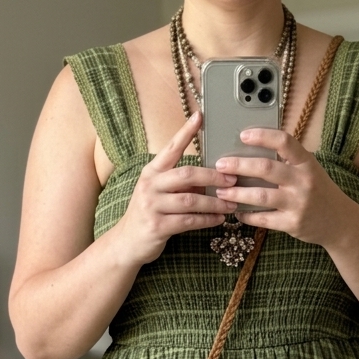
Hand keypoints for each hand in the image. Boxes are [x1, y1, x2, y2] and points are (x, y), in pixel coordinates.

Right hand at [120, 112, 237, 265]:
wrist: (127, 242)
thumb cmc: (148, 214)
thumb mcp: (160, 193)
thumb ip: (180, 184)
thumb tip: (209, 177)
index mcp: (151, 172)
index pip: (171, 148)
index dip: (186, 132)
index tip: (200, 116)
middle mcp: (150, 185)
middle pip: (186, 174)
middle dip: (213, 176)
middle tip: (232, 179)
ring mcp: (152, 206)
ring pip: (191, 200)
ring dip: (214, 202)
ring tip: (231, 204)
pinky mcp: (157, 226)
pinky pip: (188, 221)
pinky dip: (206, 219)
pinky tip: (218, 219)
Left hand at [215, 127, 347, 248]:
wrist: (340, 222)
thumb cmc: (318, 191)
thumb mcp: (309, 170)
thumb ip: (287, 161)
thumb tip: (251, 152)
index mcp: (306, 162)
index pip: (284, 141)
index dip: (262, 136)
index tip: (243, 135)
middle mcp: (303, 181)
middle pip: (266, 168)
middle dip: (239, 166)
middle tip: (220, 165)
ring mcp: (298, 204)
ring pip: (261, 196)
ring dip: (237, 194)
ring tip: (221, 192)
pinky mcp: (292, 224)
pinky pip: (264, 219)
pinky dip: (247, 216)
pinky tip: (236, 212)